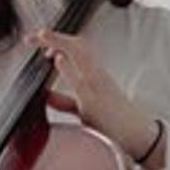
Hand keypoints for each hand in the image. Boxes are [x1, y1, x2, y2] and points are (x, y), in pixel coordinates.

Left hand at [27, 29, 164, 169]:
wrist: (136, 134)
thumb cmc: (113, 121)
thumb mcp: (83, 109)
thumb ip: (64, 101)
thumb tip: (45, 94)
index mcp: (94, 74)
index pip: (76, 49)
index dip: (57, 41)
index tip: (39, 40)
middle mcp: (96, 75)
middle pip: (77, 45)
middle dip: (54, 37)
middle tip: (34, 36)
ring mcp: (96, 85)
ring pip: (80, 54)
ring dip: (59, 42)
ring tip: (41, 35)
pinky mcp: (95, 100)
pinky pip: (82, 79)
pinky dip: (68, 68)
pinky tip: (57, 59)